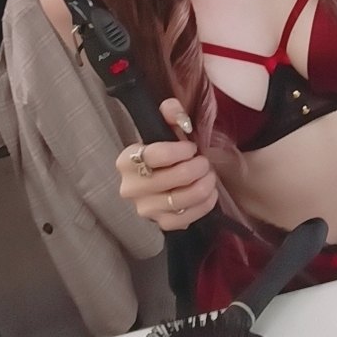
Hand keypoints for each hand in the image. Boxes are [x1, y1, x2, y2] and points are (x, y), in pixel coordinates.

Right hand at [117, 98, 218, 230]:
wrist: (162, 178)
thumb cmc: (165, 151)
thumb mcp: (165, 127)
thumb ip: (170, 112)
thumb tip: (176, 113)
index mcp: (127, 161)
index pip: (154, 155)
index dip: (179, 150)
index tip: (191, 147)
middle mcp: (131, 188)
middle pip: (174, 177)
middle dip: (197, 166)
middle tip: (204, 161)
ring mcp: (145, 209)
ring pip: (183, 199)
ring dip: (204, 184)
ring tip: (210, 175)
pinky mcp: (162, 224)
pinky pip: (187, 218)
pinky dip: (205, 204)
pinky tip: (209, 193)